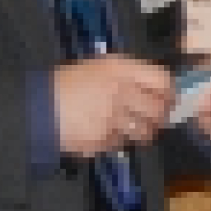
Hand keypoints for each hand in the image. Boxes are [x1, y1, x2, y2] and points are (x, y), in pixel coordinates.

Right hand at [54, 54, 175, 156]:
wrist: (39, 106)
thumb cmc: (69, 83)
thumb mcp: (101, 67)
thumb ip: (129, 74)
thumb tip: (157, 88)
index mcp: (121, 69)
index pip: (162, 81)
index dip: (170, 92)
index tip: (170, 99)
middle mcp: (121, 92)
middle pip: (158, 110)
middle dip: (160, 116)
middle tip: (156, 118)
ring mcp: (113, 119)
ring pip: (145, 131)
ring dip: (143, 132)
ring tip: (132, 127)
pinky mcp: (103, 140)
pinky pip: (122, 143)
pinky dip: (119, 140)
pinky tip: (106, 132)